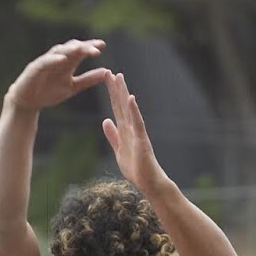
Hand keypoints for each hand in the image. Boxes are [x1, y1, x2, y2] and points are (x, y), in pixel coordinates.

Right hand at [6, 39, 108, 112]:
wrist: (28, 102)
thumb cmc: (49, 93)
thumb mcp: (72, 87)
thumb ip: (88, 80)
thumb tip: (107, 72)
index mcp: (67, 62)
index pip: (80, 51)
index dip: (91, 47)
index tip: (103, 45)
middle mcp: (57, 58)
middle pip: (72, 48)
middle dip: (83, 47)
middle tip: (96, 48)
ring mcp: (46, 62)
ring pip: (59, 51)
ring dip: (70, 49)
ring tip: (81, 48)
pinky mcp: (35, 68)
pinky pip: (45, 62)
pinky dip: (54, 59)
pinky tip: (62, 59)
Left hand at [102, 72, 167, 192]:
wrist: (150, 184)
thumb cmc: (137, 170)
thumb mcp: (119, 151)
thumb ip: (113, 136)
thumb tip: (105, 121)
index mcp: (125, 131)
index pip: (117, 109)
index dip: (111, 94)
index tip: (106, 78)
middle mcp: (132, 129)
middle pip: (122, 105)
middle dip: (115, 88)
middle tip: (109, 71)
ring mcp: (138, 134)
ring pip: (129, 110)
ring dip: (124, 93)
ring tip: (119, 77)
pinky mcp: (143, 141)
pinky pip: (138, 123)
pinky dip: (134, 111)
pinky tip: (130, 99)